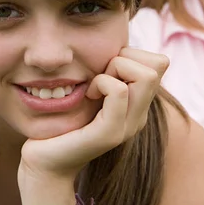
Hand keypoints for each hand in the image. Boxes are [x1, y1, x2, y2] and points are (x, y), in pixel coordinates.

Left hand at [18, 47, 168, 204]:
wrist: (44, 161)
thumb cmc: (61, 121)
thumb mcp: (89, 90)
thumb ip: (106, 72)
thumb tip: (114, 43)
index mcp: (137, 104)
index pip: (159, 61)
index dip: (131, 54)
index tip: (104, 69)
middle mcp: (140, 115)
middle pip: (159, 63)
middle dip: (125, 57)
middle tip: (99, 75)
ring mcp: (129, 125)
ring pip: (146, 74)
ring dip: (113, 69)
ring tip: (93, 86)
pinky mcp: (110, 133)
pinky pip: (119, 91)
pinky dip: (101, 82)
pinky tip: (87, 95)